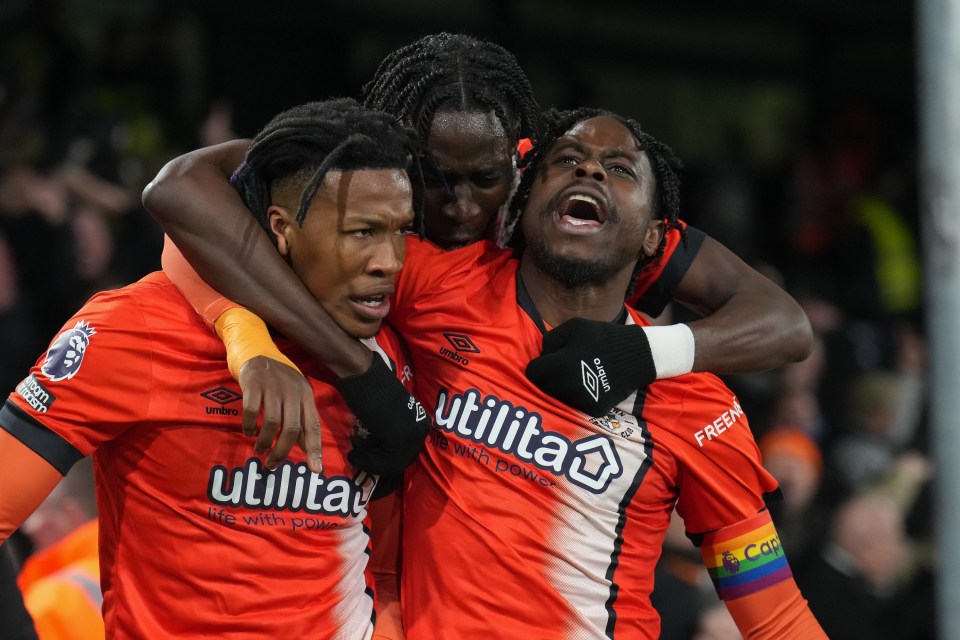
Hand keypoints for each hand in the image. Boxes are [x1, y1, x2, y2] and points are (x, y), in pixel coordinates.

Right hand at [237, 356, 321, 471]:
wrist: (258, 353)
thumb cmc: (280, 382)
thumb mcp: (295, 397)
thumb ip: (300, 421)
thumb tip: (307, 451)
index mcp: (306, 397)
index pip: (313, 427)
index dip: (315, 449)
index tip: (315, 470)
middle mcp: (292, 392)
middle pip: (291, 428)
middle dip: (282, 451)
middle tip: (273, 465)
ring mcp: (273, 387)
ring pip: (272, 423)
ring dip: (265, 441)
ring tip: (259, 450)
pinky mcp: (254, 384)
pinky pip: (251, 411)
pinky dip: (248, 426)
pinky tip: (247, 432)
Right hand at [335, 357, 429, 474]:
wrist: (367, 378)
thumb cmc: (377, 391)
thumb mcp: (394, 412)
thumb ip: (394, 428)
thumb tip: (384, 446)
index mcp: (423, 423)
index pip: (408, 452)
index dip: (388, 458)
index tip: (371, 457)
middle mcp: (421, 431)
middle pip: (401, 459)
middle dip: (380, 463)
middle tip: (362, 459)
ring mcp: (410, 436)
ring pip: (391, 463)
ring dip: (370, 463)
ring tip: (355, 456)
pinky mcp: (396, 439)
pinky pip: (381, 461)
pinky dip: (365, 461)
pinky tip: (353, 455)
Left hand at [526, 318, 654, 416]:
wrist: (637, 355)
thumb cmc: (601, 337)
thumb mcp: (571, 327)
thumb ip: (550, 341)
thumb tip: (541, 357)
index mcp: (559, 366)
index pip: (532, 373)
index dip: (538, 366)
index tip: (549, 362)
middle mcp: (567, 388)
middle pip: (543, 388)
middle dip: (548, 379)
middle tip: (563, 368)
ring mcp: (581, 401)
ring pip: (558, 398)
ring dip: (561, 389)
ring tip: (577, 375)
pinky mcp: (593, 410)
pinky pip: (575, 405)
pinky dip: (578, 396)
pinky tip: (590, 384)